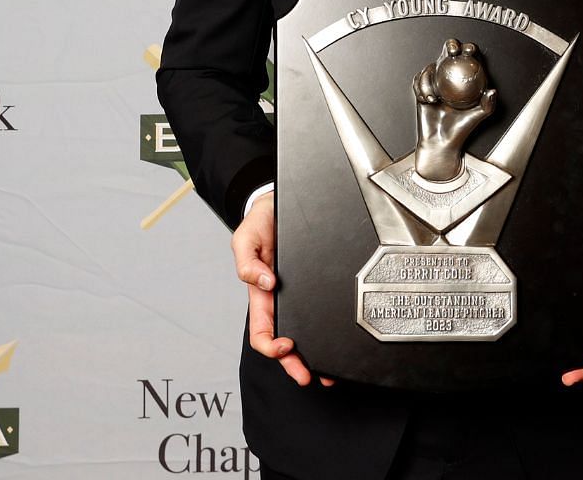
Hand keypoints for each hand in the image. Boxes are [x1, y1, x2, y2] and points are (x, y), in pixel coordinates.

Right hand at [233, 193, 332, 387]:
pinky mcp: (314, 285)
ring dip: (311, 354)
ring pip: (304, 331)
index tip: (286, 346)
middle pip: (284, 341)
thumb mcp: (244, 239)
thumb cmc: (259, 224)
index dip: (270, 345)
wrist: (277, 206)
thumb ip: (247, 263)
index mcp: (260, 293)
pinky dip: (327, 328)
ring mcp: (297, 294)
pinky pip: (320, 310)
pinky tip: (337, 338)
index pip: (262, 330)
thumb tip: (264, 283)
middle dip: (293, 363)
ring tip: (327, 370)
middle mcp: (279, 298)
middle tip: (309, 376)